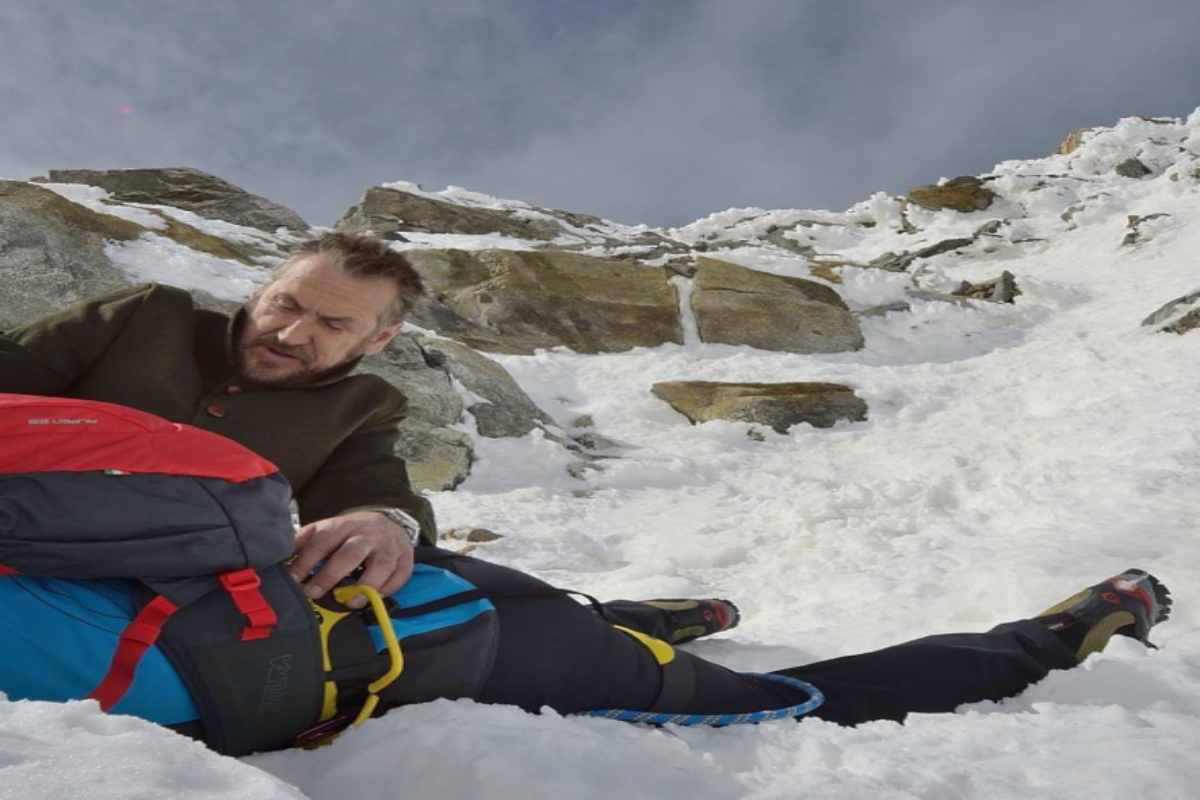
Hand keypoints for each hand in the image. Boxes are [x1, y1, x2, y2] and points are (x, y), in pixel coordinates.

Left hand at [288, 510, 414, 607]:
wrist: (386, 522)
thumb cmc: (349, 534)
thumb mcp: (325, 531)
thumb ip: (303, 544)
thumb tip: (276, 560)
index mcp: (341, 526)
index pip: (321, 543)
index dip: (305, 563)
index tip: (292, 581)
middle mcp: (366, 534)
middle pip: (350, 553)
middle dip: (331, 575)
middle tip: (314, 594)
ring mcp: (388, 545)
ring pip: (381, 565)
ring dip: (366, 586)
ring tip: (351, 603)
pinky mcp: (406, 557)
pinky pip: (400, 575)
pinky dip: (388, 589)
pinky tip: (374, 598)